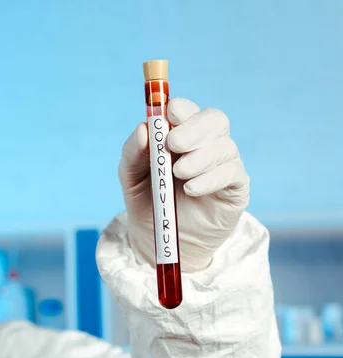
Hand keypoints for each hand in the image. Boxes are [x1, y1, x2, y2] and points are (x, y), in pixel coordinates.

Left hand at [119, 98, 249, 270]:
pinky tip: (191, 189)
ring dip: (199, 157)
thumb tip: (143, 129)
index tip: (169, 114)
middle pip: (214, 119)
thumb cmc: (149, 202)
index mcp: (180, 135)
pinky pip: (232, 173)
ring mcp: (223, 165)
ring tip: (178, 174)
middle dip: (193, 128)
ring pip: (225, 146)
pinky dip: (210, 178)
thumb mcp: (131, 178)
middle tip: (172, 144)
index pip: (188, 110)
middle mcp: (206, 144)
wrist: (161, 240)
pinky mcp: (235, 188)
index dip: (181, 108)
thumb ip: (132, 153)